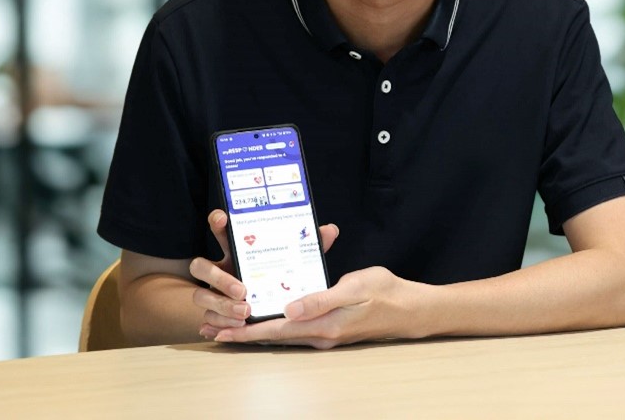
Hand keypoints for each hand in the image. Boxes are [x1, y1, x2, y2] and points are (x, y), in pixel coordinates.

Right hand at [191, 209, 339, 340]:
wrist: (266, 303)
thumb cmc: (279, 275)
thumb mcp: (294, 260)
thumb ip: (309, 245)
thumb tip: (330, 230)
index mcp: (237, 250)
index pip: (220, 230)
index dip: (217, 222)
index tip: (224, 218)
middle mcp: (219, 269)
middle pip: (201, 266)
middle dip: (218, 278)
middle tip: (244, 290)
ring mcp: (213, 292)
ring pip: (200, 296)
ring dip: (221, 305)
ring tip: (245, 314)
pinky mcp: (213, 313)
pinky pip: (205, 319)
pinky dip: (216, 324)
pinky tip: (231, 329)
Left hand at [210, 265, 427, 349]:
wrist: (411, 309)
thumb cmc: (386, 293)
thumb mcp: (355, 288)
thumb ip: (321, 299)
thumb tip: (288, 309)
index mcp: (323, 325)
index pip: (277, 329)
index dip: (247, 331)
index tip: (221, 332)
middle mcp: (321, 334)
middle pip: (273, 335)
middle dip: (243, 333)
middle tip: (213, 329)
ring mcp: (326, 334)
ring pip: (283, 333)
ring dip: (256, 330)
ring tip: (230, 326)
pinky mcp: (331, 328)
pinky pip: (296, 329)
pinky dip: (276, 325)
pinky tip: (269, 317)